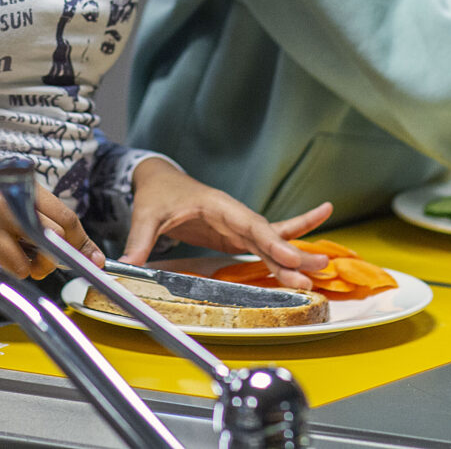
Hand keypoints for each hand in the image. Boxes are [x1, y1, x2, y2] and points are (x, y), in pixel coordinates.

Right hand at [0, 164, 102, 280]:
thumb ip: (41, 217)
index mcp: (20, 188)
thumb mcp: (6, 195)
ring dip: (17, 270)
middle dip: (49, 262)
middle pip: (50, 244)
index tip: (91, 259)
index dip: (81, 244)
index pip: (66, 219)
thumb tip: (86, 250)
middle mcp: (4, 204)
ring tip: (0, 255)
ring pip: (22, 267)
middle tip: (38, 263)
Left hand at [122, 157, 331, 287]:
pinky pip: (267, 243)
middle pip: (268, 235)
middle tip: (317, 269)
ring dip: (296, 254)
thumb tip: (126, 264)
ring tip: (324, 266)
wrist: (161, 181)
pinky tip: (310, 249)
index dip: (269, 241)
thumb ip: (140, 239)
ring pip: (273, 241)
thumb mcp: (147, 215)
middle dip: (291, 253)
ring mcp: (239, 226)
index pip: (248, 224)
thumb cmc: (158, 194)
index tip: (287, 257)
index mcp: (217, 205)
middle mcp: (234, 215)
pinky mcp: (238, 237)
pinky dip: (288, 247)